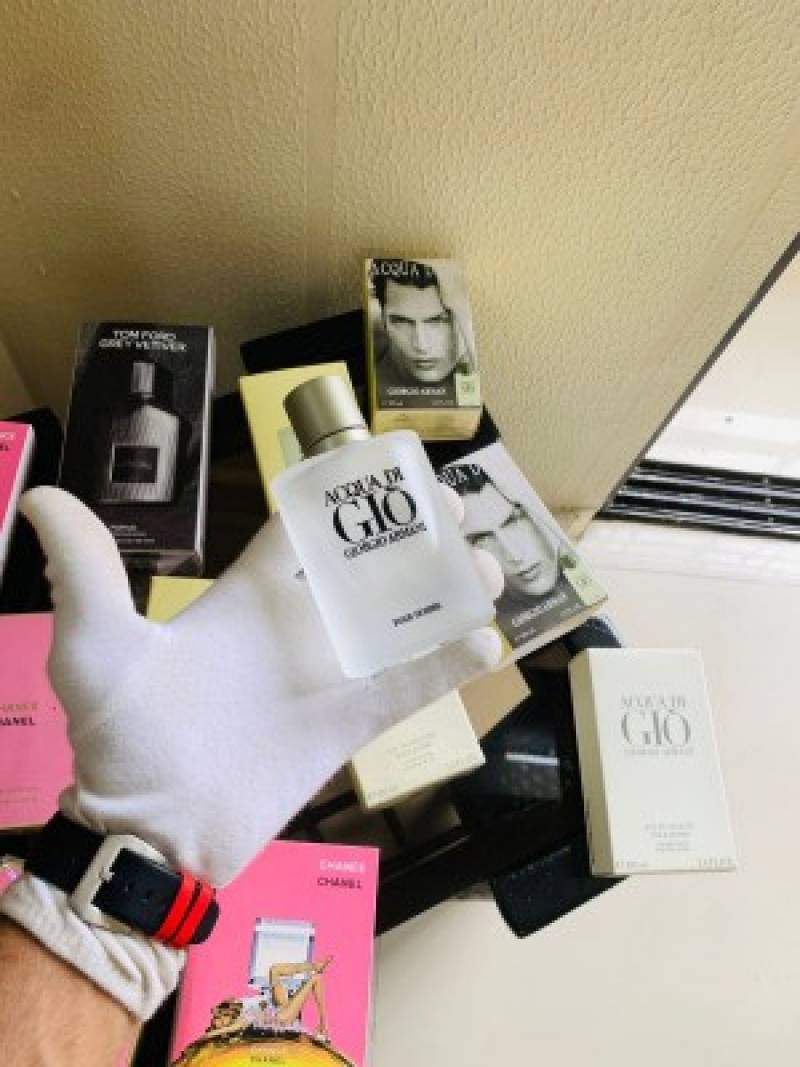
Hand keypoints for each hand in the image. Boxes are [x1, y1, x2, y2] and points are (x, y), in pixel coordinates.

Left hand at [23, 487, 501, 885]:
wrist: (153, 831)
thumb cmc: (123, 738)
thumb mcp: (97, 646)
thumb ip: (85, 570)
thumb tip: (43, 495)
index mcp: (247, 597)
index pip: (302, 527)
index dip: (342, 492)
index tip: (383, 459)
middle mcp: (297, 627)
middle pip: (368, 565)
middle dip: (411, 530)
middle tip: (451, 502)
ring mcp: (329, 675)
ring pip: (402, 619)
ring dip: (444, 589)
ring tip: (483, 560)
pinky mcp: (350, 723)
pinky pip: (410, 686)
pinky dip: (448, 663)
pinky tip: (485, 636)